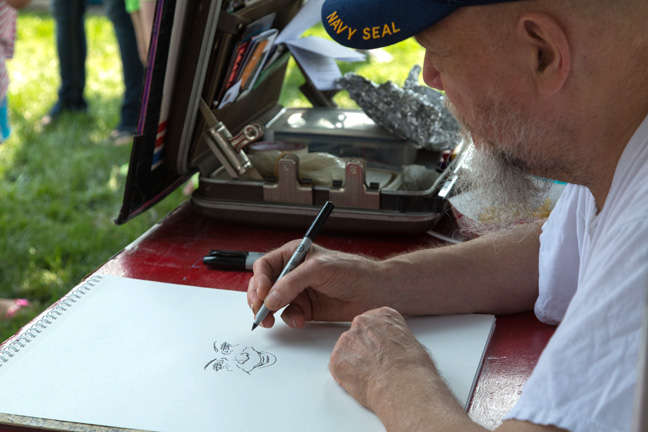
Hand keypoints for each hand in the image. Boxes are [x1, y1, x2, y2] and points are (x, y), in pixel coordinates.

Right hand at [247, 241, 386, 328]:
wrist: (374, 292)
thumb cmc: (351, 271)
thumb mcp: (319, 270)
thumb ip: (292, 283)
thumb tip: (270, 299)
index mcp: (293, 254)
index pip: (265, 266)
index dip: (260, 281)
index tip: (263, 296)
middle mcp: (292, 272)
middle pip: (263, 286)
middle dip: (258, 300)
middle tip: (260, 313)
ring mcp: (298, 291)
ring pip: (272, 303)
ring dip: (269, 313)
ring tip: (271, 321)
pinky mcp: (306, 309)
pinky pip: (288, 315)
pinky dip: (290, 320)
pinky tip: (300, 321)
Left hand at [328, 307, 437, 411]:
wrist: (403, 386)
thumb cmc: (414, 369)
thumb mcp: (413, 344)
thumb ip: (396, 341)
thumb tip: (395, 353)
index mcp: (383, 315)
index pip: (373, 324)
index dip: (377, 341)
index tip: (382, 351)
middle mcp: (362, 322)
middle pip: (358, 335)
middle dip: (364, 350)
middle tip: (376, 366)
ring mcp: (347, 339)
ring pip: (346, 351)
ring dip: (354, 363)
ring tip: (371, 377)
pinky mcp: (336, 358)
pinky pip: (338, 367)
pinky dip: (346, 376)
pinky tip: (362, 382)